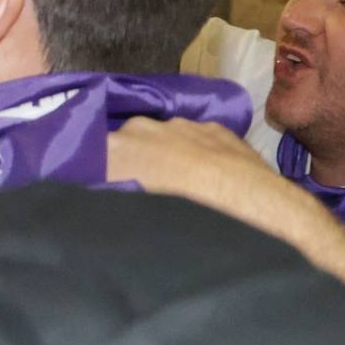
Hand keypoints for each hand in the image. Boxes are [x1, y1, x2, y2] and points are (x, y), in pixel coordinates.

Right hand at [104, 117, 332, 247]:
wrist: (256, 211)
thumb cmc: (184, 220)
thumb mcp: (132, 218)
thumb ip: (111, 198)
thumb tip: (99, 202)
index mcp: (115, 149)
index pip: (87, 154)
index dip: (91, 173)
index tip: (99, 191)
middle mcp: (143, 127)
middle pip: (125, 144)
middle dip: (130, 164)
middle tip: (140, 194)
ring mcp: (183, 125)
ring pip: (163, 140)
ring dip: (166, 160)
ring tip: (180, 191)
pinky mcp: (217, 130)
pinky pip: (197, 141)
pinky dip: (197, 156)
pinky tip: (209, 182)